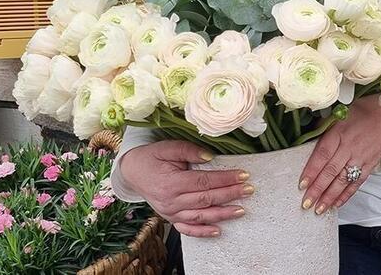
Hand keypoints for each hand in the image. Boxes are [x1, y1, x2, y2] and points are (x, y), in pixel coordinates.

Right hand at [118, 140, 252, 237]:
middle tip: (249, 190)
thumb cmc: (151, 157)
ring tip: (241, 210)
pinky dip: (202, 232)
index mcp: (172, 182)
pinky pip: (187, 229)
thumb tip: (210, 156)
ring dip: (222, 214)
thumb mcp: (168, 147)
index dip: (225, 179)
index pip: (204, 181)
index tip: (243, 175)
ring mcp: (170, 212)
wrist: (132, 172)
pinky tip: (217, 231)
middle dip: (230, 195)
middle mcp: (171, 201)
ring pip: (200, 216)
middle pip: (206, 199)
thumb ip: (188, 150)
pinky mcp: (170, 218)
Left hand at [298, 95, 380, 214]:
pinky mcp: (370, 165)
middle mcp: (350, 147)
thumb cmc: (365, 111)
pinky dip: (346, 195)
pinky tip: (337, 204)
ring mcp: (361, 158)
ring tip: (319, 209)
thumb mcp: (342, 112)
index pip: (322, 155)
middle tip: (305, 203)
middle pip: (331, 171)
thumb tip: (309, 136)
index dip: (311, 171)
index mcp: (340, 132)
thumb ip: (325, 125)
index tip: (301, 184)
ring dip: (330, 196)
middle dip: (317, 189)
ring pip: (343, 180)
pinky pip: (357, 183)